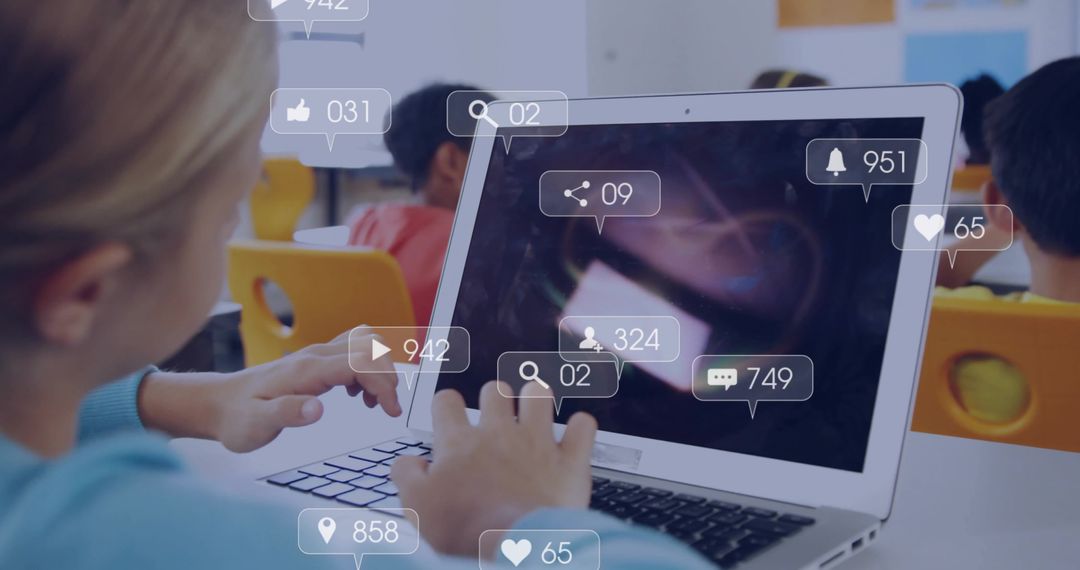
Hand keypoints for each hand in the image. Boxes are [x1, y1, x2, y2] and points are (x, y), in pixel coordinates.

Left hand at [140, 331, 400, 451]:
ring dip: (378, 370)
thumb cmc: (236, 416)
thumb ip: (287, 413)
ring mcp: (315, 357)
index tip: (389, 411)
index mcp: (307, 370)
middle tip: (387, 408)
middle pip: (368, 348)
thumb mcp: (256, 423)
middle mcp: (314, 356)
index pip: (359, 363)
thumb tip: (318, 408)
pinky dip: (366, 371)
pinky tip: (357, 396)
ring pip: (362, 345)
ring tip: (374, 403)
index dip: (382, 383)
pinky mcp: (314, 363)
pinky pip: (352, 353)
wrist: (216, 404)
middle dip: (387, 375)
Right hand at [392, 381, 597, 557]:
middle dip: (494, 397)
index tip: (450, 415)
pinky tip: (575, 435)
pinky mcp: (569, 460)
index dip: (447, 405)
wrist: (514, 548)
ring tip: (534, 411)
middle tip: (496, 415)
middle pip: (494, 391)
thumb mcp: (416, 506)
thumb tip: (408, 464)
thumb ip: (408, 476)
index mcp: (459, 443)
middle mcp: (499, 434)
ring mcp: (537, 442)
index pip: (447, 401)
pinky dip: (581, 427)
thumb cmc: (466, 531)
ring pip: (538, 394)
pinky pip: (583, 426)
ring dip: (536, 399)